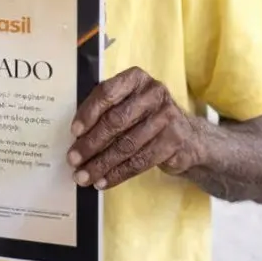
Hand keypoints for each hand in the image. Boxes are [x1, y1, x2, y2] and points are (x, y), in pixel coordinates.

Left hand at [66, 67, 202, 189]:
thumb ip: (103, 112)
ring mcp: (167, 117)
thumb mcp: (126, 105)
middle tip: (73, 160)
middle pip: (116, 121)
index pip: (107, 92)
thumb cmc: (145, 118)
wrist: (188, 137)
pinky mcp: (174, 141)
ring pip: (127, 145)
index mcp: (136, 78)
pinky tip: (103, 182)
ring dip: (101, 164)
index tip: (74, 132)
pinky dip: (118, 174)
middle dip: (91, 143)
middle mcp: (153, 93)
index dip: (88, 113)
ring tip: (84, 176)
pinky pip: (140, 161)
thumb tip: (76, 137)